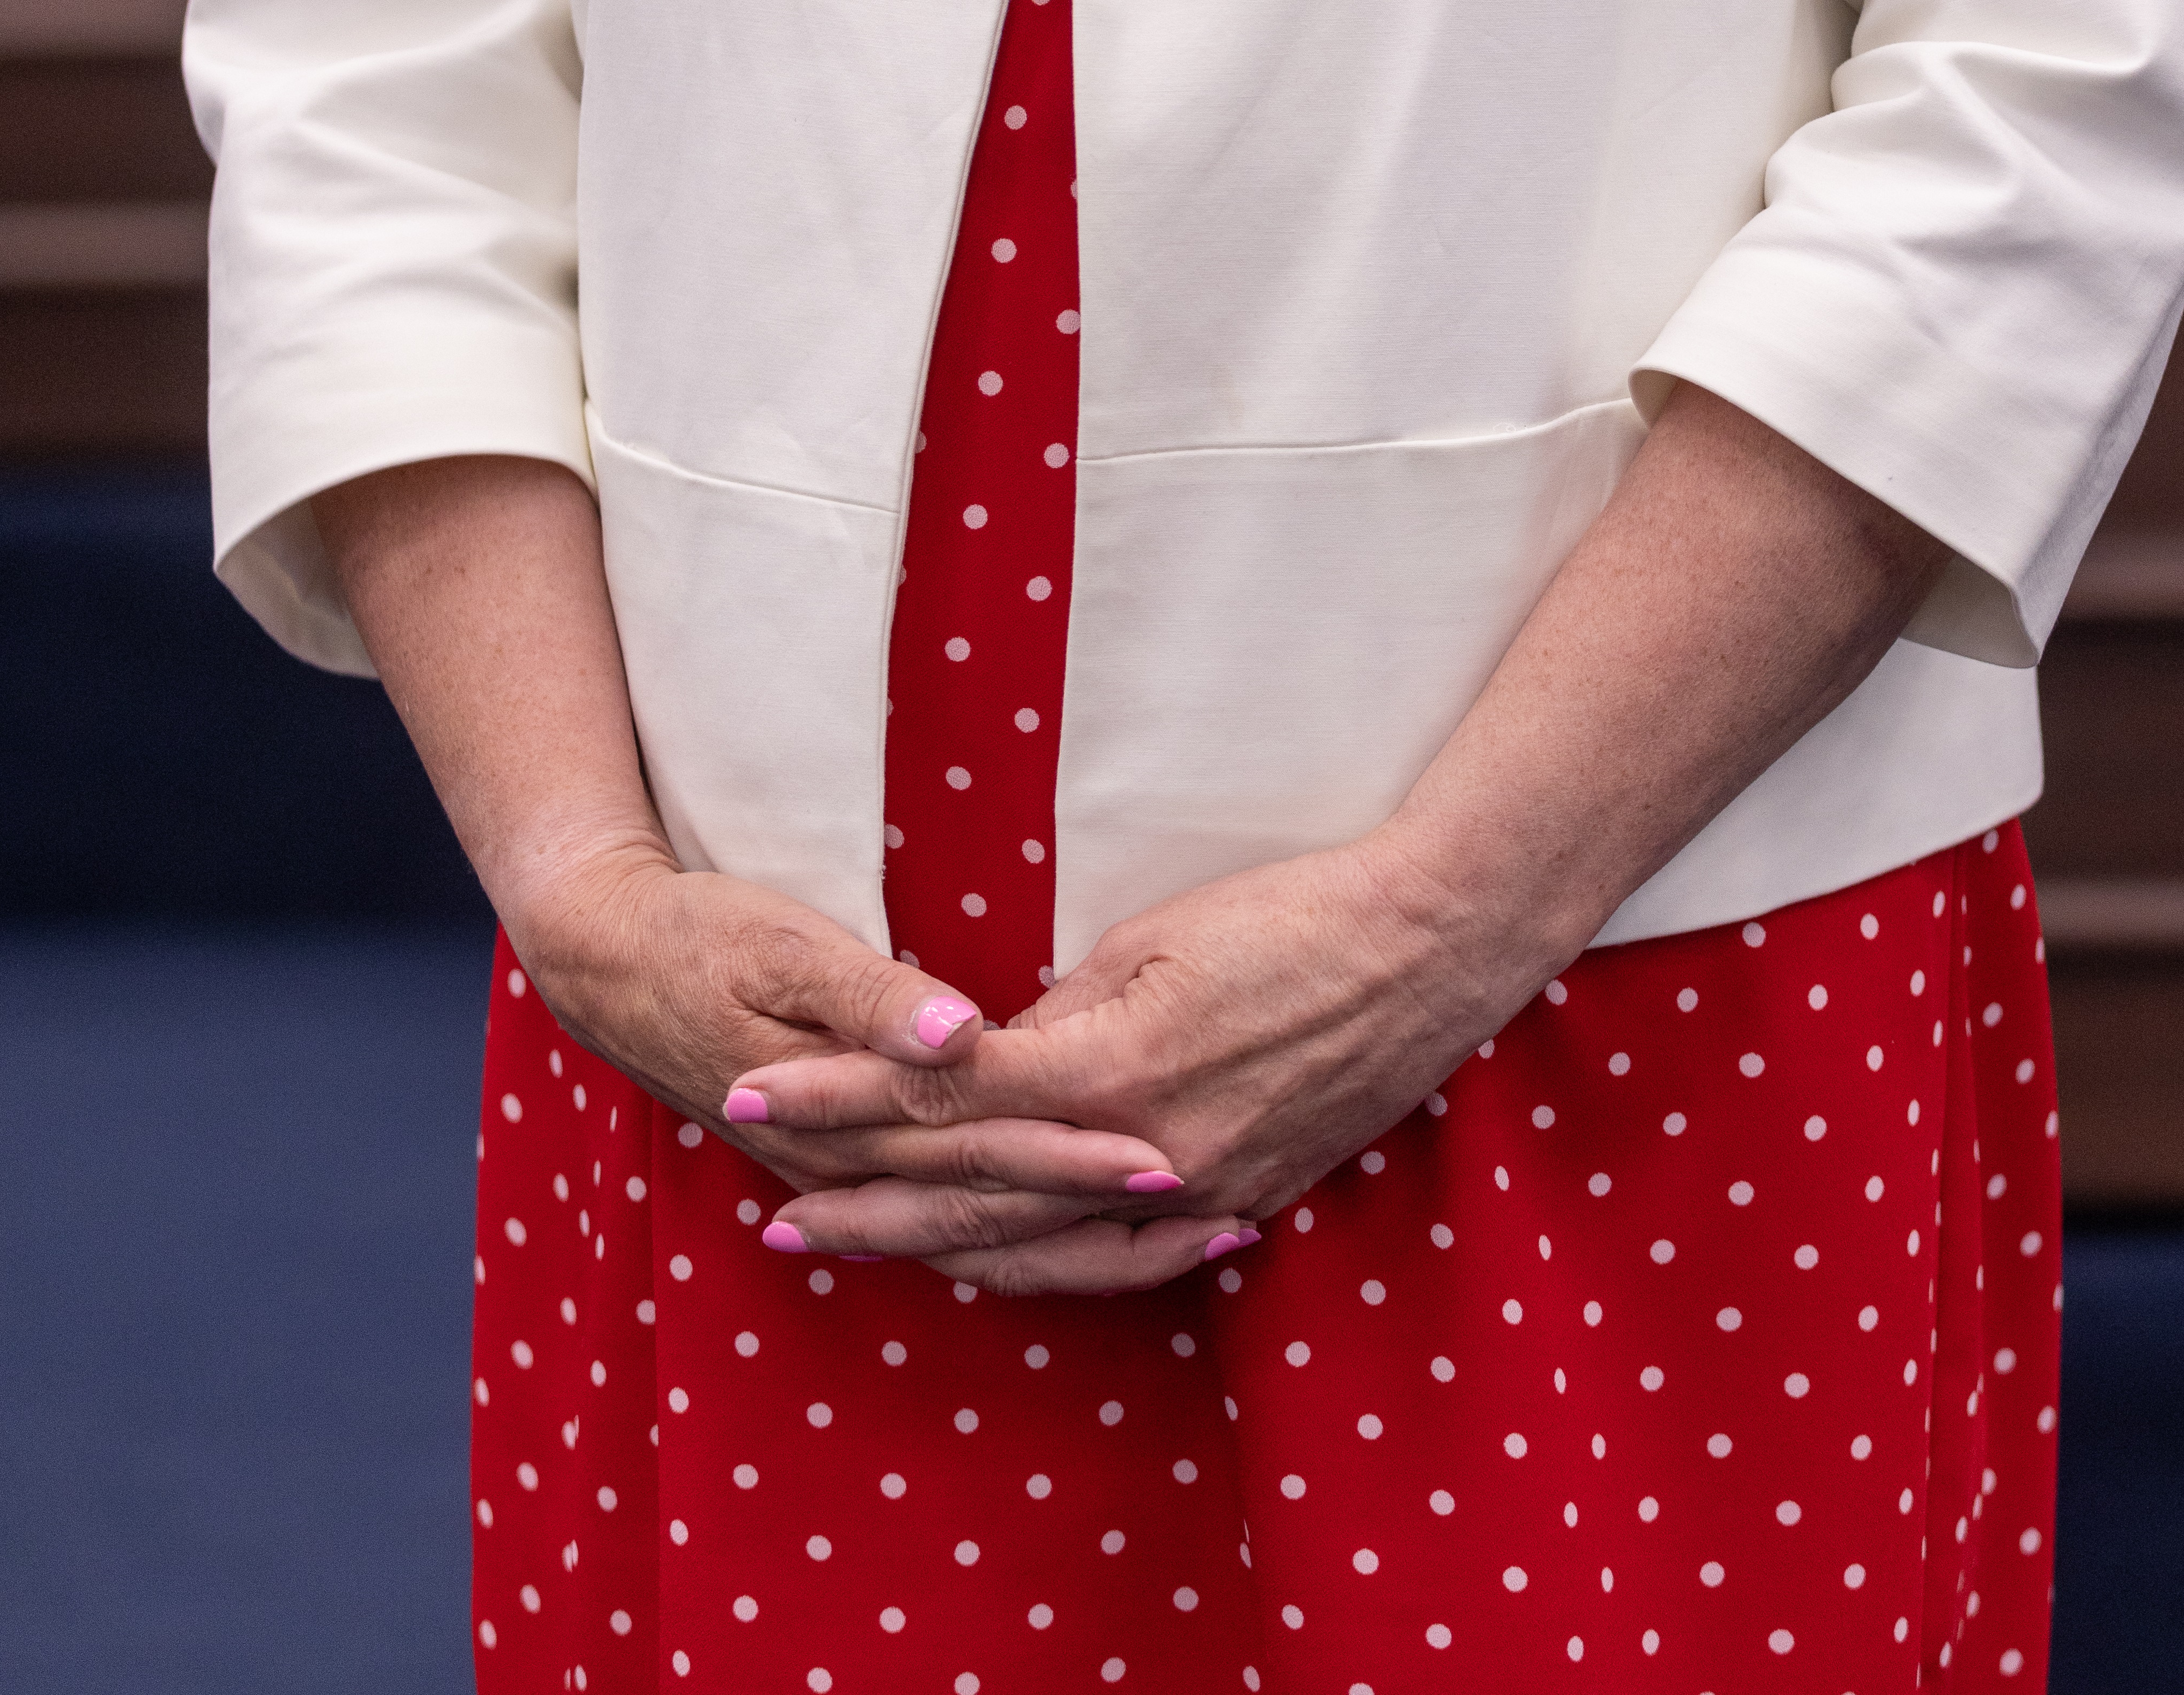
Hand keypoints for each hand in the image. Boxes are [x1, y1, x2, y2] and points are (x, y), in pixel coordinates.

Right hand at [510, 835, 1215, 1283]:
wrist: (610, 963)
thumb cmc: (702, 937)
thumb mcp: (783, 945)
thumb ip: (875, 1001)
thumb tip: (958, 1036)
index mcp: (852, 1112)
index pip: (985, 1147)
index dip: (1078, 1157)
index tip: (1168, 1160)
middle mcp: (858, 1161)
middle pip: (1000, 1206)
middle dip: (1109, 1214)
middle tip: (1221, 1212)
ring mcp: (852, 1167)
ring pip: (984, 1233)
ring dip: (1088, 1240)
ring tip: (1197, 1230)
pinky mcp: (851, 1150)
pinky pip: (952, 1214)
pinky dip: (1025, 1230)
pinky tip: (1093, 1226)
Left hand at [731, 828, 1522, 1296]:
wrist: (1429, 945)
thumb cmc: (1289, 913)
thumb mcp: (1153, 939)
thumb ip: (1061, 1014)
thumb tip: (985, 1053)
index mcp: (1110, 1070)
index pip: (937, 1098)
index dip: (837, 1100)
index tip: (753, 1096)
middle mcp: (1142, 1155)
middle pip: (969, 1194)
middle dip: (861, 1204)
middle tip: (771, 1221)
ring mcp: (1197, 1194)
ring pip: (1037, 1249)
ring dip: (938, 1250)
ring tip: (860, 1251)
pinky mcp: (1242, 1202)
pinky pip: (1123, 1263)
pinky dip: (1051, 1269)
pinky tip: (1004, 1270)